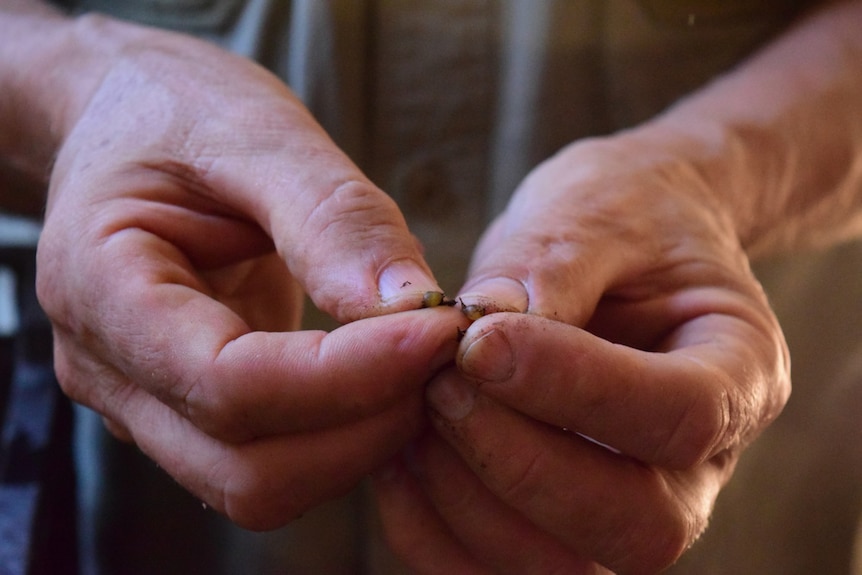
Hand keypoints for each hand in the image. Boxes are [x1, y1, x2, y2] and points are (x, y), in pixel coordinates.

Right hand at [34, 15, 462, 527]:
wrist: (134, 121)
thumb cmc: (181, 112)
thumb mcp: (256, 132)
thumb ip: (331, 217)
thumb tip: (412, 305)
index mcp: (98, 287)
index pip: (228, 384)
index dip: (350, 374)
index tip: (444, 328)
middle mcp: (112, 372)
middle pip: (250, 469)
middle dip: (368, 423)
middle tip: (447, 348)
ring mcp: (149, 405)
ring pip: (266, 485)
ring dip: (364, 441)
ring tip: (425, 361)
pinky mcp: (194, 413)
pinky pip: (278, 463)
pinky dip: (348, 436)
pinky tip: (391, 376)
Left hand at [374, 135, 790, 573]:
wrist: (625, 242)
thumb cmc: (624, 216)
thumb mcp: (597, 211)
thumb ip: (550, 264)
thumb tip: (482, 325)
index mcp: (740, 370)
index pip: (682, 416)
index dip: (575, 389)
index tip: (478, 342)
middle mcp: (700, 460)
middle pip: (638, 523)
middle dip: (521, 462)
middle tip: (442, 385)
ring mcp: (633, 498)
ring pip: (566, 563)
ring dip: (470, 499)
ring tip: (418, 409)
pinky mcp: (562, 515)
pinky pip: (497, 563)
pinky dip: (436, 525)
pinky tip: (401, 454)